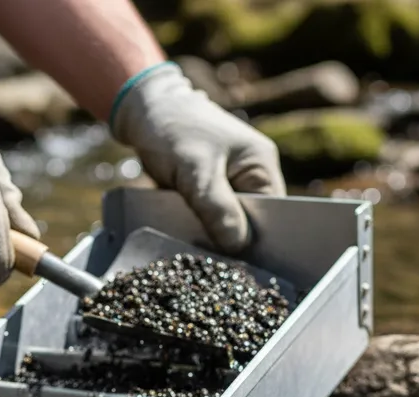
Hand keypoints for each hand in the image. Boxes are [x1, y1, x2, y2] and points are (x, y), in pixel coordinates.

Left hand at [112, 63, 285, 252]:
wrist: (145, 112)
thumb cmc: (174, 132)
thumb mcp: (196, 170)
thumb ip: (217, 207)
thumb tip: (238, 246)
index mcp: (261, 165)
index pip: (273, 215)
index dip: (257, 240)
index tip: (239, 263)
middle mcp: (251, 177)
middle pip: (251, 223)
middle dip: (233, 242)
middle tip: (214, 263)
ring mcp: (230, 186)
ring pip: (229, 224)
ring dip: (215, 239)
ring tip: (201, 256)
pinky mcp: (210, 193)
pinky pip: (211, 220)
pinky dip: (201, 231)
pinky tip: (191, 242)